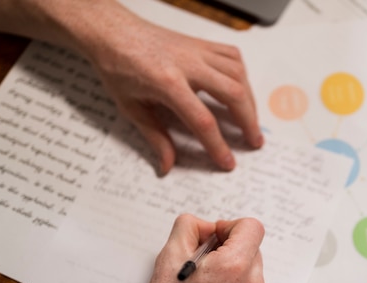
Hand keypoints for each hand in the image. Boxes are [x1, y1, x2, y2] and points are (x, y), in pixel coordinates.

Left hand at [80, 7, 263, 174]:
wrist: (112, 32)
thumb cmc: (118, 67)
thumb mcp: (131, 107)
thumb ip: (155, 137)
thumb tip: (168, 165)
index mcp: (167, 83)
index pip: (202, 120)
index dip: (218, 145)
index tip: (227, 161)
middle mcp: (187, 64)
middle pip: (232, 93)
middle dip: (248, 121)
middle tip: (254, 141)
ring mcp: (196, 51)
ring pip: (237, 74)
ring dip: (249, 99)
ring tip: (250, 120)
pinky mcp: (201, 44)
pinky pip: (232, 56)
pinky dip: (241, 75)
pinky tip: (241, 90)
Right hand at [129, 213, 264, 282]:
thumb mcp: (169, 255)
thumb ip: (190, 226)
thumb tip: (209, 227)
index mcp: (234, 266)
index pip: (252, 227)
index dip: (230, 227)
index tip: (214, 239)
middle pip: (252, 250)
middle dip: (230, 250)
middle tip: (203, 265)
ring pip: (252, 274)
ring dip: (234, 273)